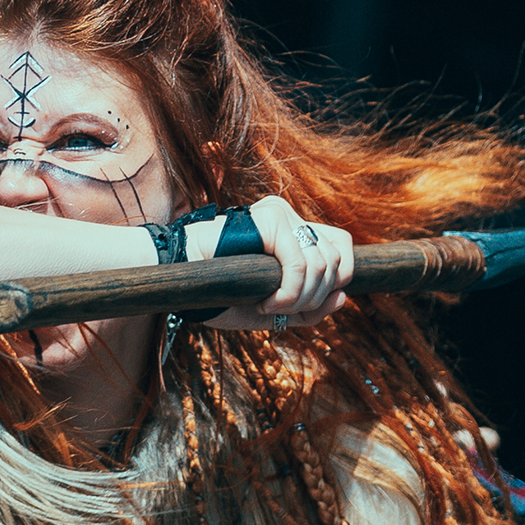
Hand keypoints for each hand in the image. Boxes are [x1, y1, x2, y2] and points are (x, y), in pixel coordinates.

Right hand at [184, 195, 354, 329]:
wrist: (181, 280)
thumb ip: (310, 307)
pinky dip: (288, 294)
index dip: (339, 278)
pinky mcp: (269, 219)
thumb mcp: (274, 309)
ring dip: (299, 299)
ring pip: (321, 265)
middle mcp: (290, 217)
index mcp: (293, 231)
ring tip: (269, 307)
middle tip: (280, 309)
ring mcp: (281, 214)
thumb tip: (343, 297)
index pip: (342, 246)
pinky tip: (264, 302)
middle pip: (334, 261)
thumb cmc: (221, 293)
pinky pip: (299, 265)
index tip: (308, 302)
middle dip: (314, 297)